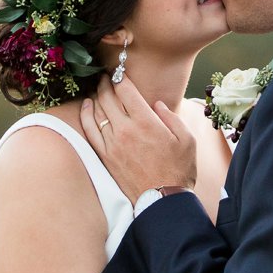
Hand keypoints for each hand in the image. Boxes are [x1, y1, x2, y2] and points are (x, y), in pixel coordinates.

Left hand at [79, 75, 196, 201]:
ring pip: (98, 111)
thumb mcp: (187, 139)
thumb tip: (157, 105)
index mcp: (146, 121)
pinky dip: (86, 115)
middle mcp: (126, 129)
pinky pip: (90, 130)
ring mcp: (112, 143)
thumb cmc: (179, 169)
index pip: (126, 90)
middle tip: (106, 77)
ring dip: (96, 95)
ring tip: (98, 87)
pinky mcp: (105, 156)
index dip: (121, 77)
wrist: (163, 199)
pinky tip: (86, 106)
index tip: (120, 72)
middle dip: (106, 83)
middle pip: (108, 97)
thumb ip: (171, 118)